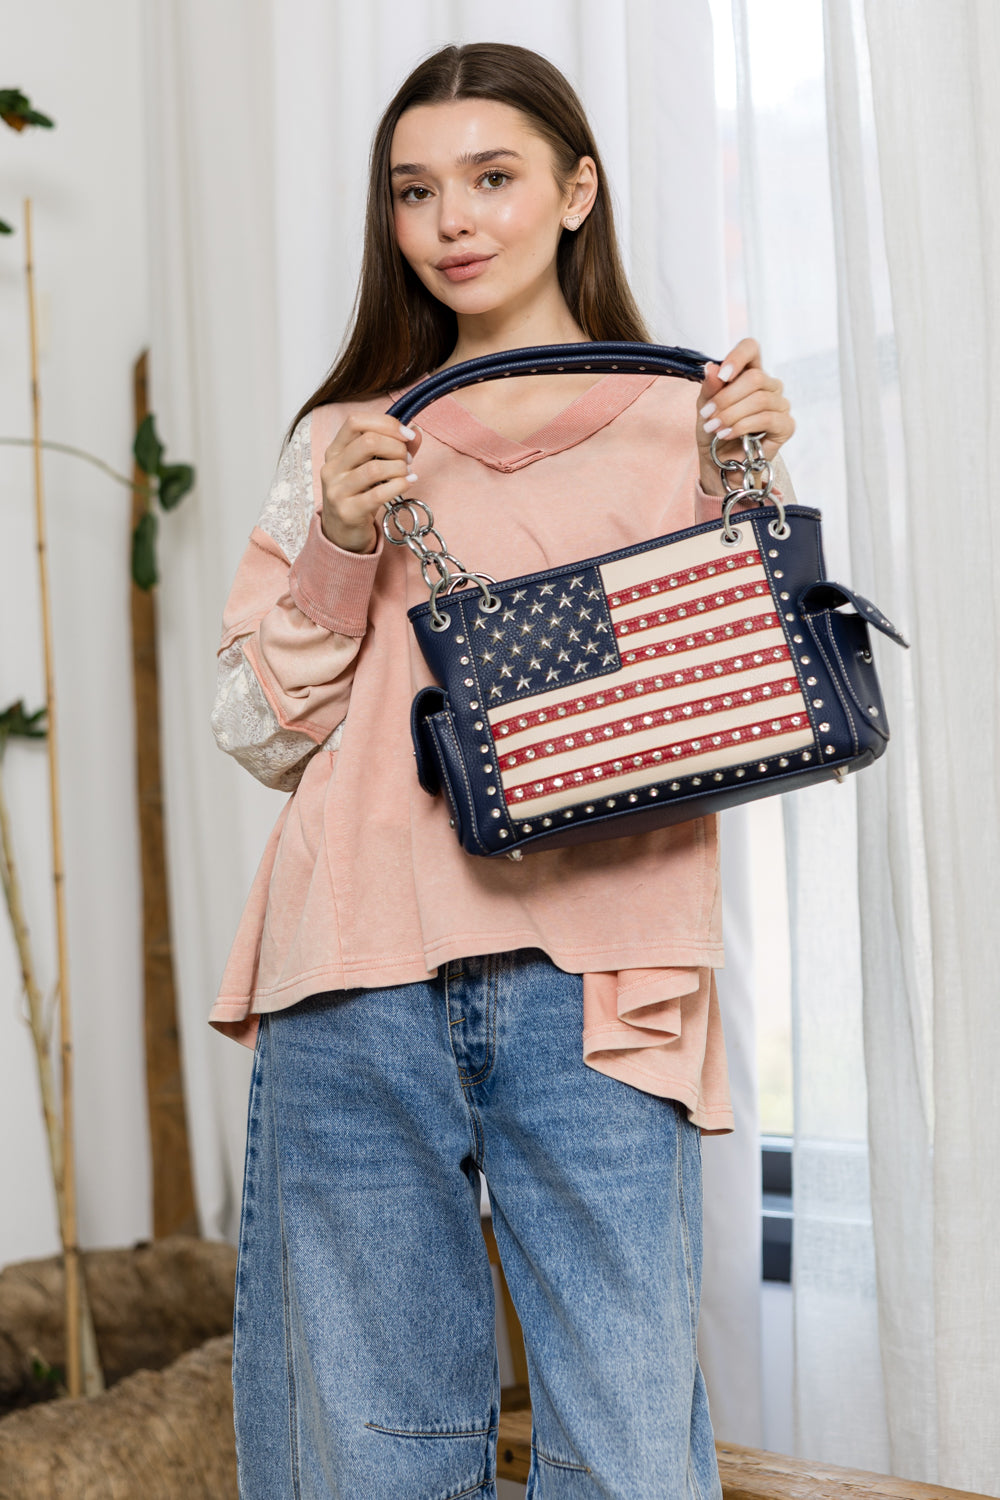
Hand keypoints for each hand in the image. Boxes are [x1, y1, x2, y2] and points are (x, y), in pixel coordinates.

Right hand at [320, 414, 421, 552]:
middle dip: (396, 447)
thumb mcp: (372, 467)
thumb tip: (416, 431)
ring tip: (407, 474)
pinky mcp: (348, 511)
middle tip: (407, 459)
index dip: (386, 424)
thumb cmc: (359, 495)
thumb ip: (394, 448)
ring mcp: (337, 490)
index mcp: (335, 450)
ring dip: (400, 468)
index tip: (406, 435)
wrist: (342, 533)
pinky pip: (379, 494)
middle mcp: (332, 467)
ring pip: (375, 468)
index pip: (355, 422)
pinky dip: (400, 485)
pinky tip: (408, 483)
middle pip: (368, 441)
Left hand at [695, 338, 793, 495]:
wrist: (720, 462)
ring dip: (731, 414)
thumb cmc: (715, 431)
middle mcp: (769, 385)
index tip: (722, 374)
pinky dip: (743, 426)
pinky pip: (767, 418)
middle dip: (726, 398)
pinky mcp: (786, 425)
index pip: (751, 349)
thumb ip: (710, 387)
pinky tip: (728, 434)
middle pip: (754, 378)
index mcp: (749, 373)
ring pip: (759, 399)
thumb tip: (711, 368)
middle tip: (708, 414)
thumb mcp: (705, 406)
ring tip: (714, 427)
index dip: (738, 356)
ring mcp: (780, 404)